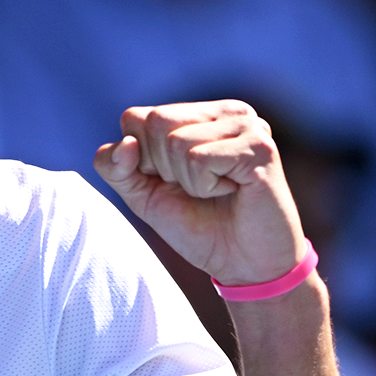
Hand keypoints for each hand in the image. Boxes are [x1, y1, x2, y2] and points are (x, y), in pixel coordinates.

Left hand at [93, 100, 306, 286]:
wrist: (245, 263)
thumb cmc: (196, 224)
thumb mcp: (141, 194)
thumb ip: (115, 166)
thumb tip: (125, 143)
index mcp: (199, 114)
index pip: (135, 118)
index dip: (139, 159)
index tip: (171, 181)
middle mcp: (225, 111)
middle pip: (155, 122)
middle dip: (162, 168)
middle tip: (197, 188)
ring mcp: (247, 125)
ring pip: (176, 142)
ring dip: (187, 181)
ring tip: (217, 190)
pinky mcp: (259, 147)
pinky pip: (199, 159)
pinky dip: (205, 186)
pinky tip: (231, 191)